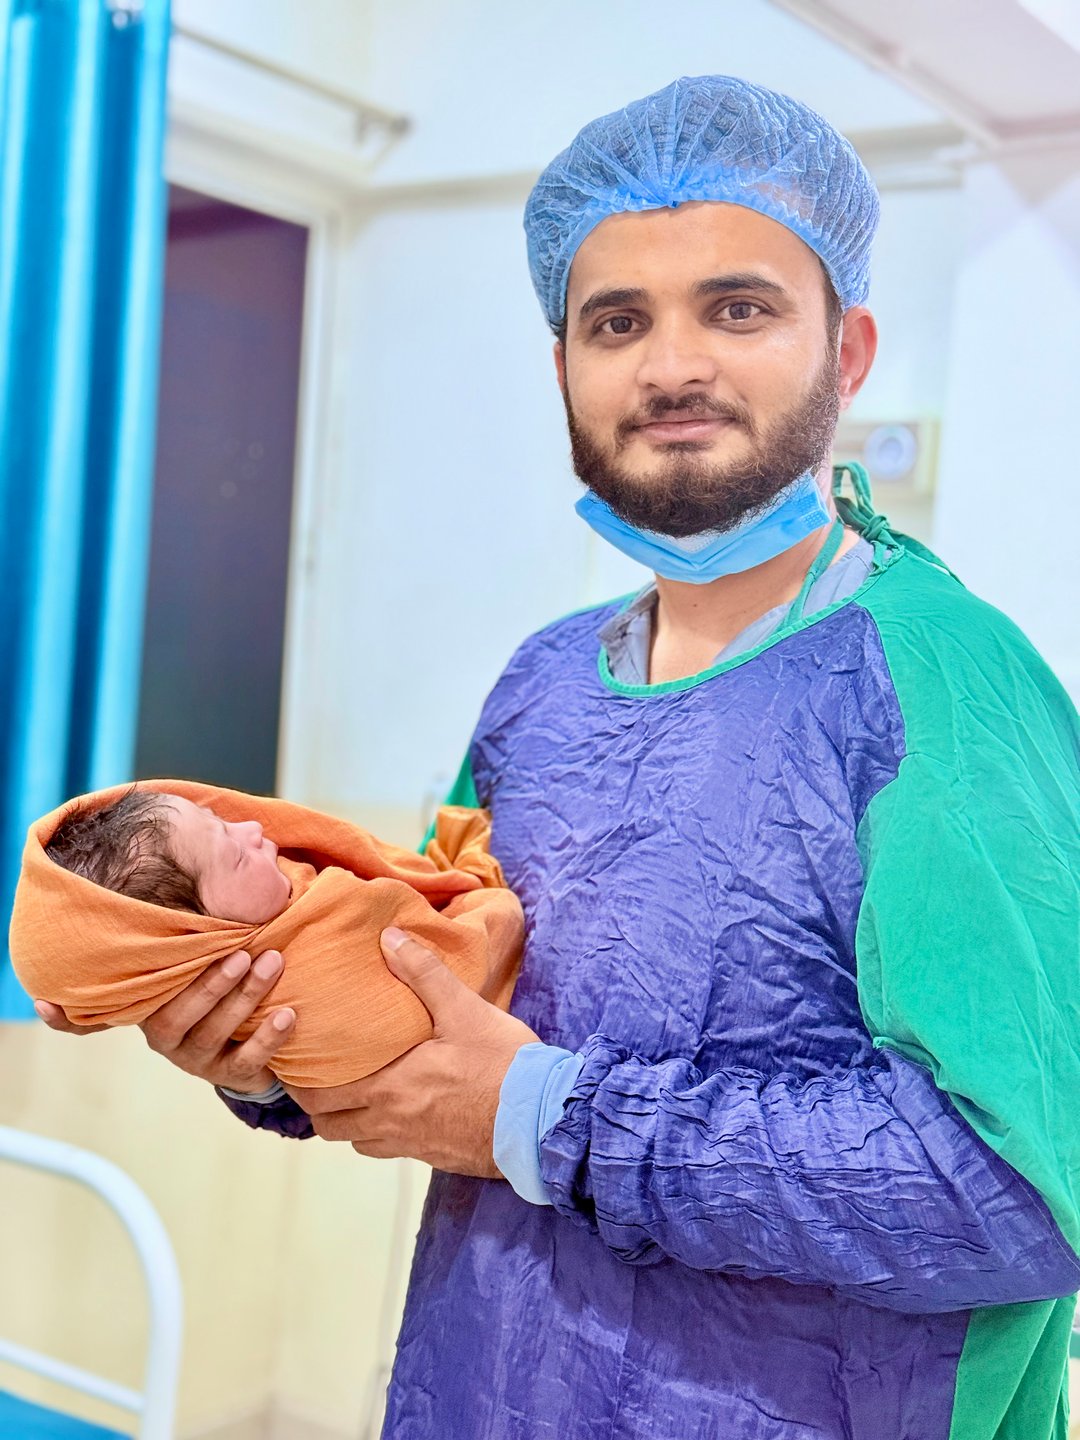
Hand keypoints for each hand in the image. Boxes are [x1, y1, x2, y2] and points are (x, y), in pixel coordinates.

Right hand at [35, 950, 295, 1094]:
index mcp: (153, 1006)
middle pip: (179, 1014)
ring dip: (246, 996)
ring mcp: (197, 1058)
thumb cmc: (221, 988)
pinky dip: (268, 1036)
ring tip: (273, 963)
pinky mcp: (231, 1074)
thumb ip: (186, 940)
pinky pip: (247, 1060)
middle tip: (241, 951)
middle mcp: (167, 1036)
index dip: (73, 1015)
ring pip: (216, 1032)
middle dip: (210, 981)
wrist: (255, 1039)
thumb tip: (170, 893)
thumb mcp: (197, 965)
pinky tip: (289, 1014)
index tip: (49, 1001)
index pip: (119, 1006)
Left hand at [287, 928, 537, 1175]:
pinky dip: (379, 1133)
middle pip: (330, 1125)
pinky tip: (396, 1109)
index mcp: (389, 1087)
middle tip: (315, 1076)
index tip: (291, 1063)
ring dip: (347, 1121)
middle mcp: (391, 1122)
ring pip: (357, 1141)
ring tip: (352, 1091)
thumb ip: (423, 974)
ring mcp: (412, 1144)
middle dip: (316, 1103)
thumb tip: (389, 939)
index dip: (299, 1082)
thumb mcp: (464, 1010)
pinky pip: (389, 1149)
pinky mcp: (435, 1156)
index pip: (322, 1095)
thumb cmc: (504, 1067)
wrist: (541, 1123)